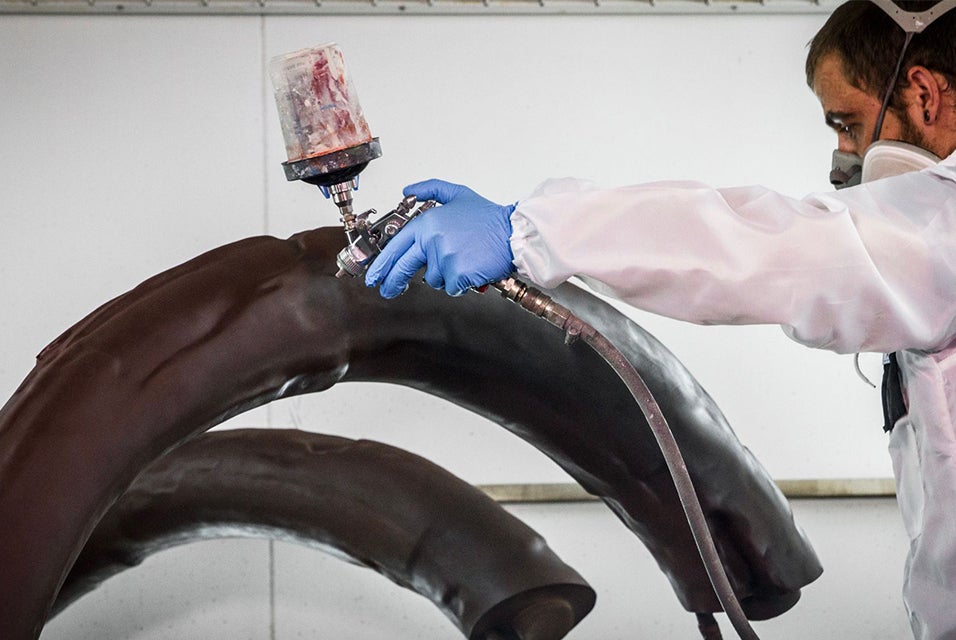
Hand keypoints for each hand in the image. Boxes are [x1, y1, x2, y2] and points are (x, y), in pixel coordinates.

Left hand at [365, 179, 514, 297]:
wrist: (514, 233)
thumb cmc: (489, 218)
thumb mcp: (458, 194)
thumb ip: (430, 189)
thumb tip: (408, 190)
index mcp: (428, 223)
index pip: (396, 246)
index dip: (382, 263)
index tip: (374, 275)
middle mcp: (432, 240)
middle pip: (404, 268)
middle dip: (393, 282)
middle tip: (388, 290)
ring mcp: (445, 259)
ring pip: (434, 279)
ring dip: (446, 275)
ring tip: (464, 260)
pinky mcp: (458, 275)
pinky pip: (451, 287)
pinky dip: (461, 283)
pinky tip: (471, 269)